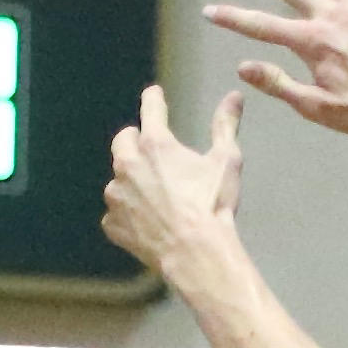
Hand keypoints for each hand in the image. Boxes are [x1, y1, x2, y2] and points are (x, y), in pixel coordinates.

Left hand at [97, 83, 248, 286]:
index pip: (150, 109)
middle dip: (134, 140)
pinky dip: (129, 215)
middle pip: (123, 141)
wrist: (196, 254)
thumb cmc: (212, 206)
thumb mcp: (226, 160)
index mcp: (155, 144)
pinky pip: (117, 214)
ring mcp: (116, 196)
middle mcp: (128, 165)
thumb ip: (225, 125)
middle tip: (148, 147)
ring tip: (156, 196)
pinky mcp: (112, 224)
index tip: (154, 94)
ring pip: (119, 180)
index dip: (153, 99)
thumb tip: (235, 96)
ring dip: (132, 182)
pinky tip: (149, 223)